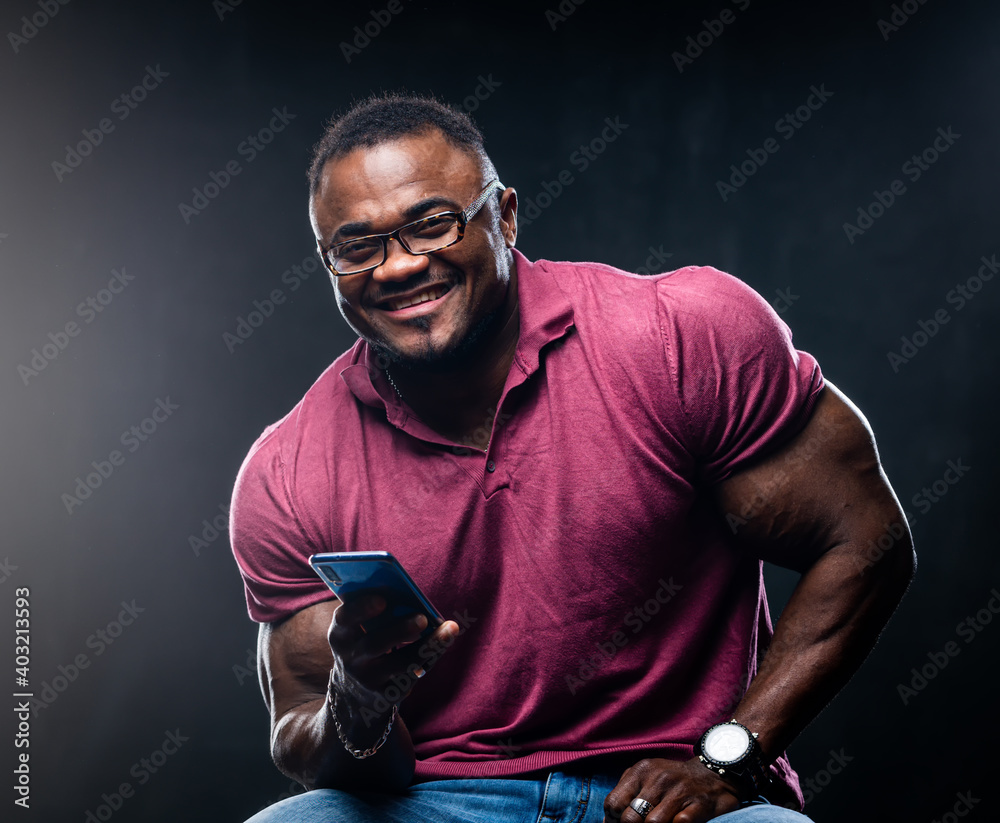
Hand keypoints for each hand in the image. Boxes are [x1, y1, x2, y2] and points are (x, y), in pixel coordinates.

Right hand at [327, 592, 457, 712]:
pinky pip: (410, 677)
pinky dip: (430, 659)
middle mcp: (350, 658)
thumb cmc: (365, 644)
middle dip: (399, 631)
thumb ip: (377, 613)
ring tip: (448, 629)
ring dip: (425, 646)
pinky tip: (444, 643)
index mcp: (340, 634)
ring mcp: (367, 679)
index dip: (362, 609)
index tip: (383, 600)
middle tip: (422, 619)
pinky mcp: (385, 695)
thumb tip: (411, 596)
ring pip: (398, 664)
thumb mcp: (359, 630)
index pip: (344, 620)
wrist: (354, 693)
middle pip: (374, 644)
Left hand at [604, 757, 743, 822]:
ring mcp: (679, 792)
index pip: (614, 803)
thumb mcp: (646, 777)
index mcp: (641, 771)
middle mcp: (658, 779)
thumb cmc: (672, 780)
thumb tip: (607, 821)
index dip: (612, 820)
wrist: (712, 774)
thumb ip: (625, 794)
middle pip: (631, 818)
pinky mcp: (698, 805)